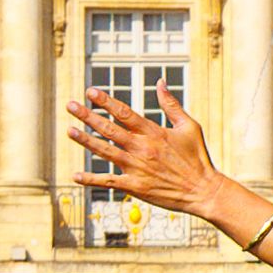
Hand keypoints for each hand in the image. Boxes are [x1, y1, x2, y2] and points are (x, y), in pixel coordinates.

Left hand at [67, 91, 224, 211]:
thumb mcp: (189, 126)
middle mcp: (142, 148)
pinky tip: (76, 175)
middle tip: (70, 105)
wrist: (203, 190)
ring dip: (85, 140)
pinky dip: (91, 179)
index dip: (105, 101)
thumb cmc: (198, 157)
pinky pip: (108, 181)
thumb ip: (171, 104)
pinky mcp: (135, 187)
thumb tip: (160, 82)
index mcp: (154, 132)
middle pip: (109, 129)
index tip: (90, 92)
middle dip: (87, 116)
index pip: (124, 112)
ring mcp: (136, 168)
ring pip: (104, 151)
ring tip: (69, 130)